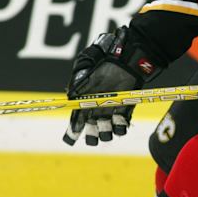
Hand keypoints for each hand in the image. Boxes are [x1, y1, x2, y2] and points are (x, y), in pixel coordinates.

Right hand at [63, 26, 160, 145]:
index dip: (72, 132)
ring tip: (108, 122)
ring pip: (107, 131)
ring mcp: (111, 109)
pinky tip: (119, 120)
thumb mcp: (84, 68)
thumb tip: (71, 98)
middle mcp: (96, 107)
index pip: (76, 120)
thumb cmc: (104, 60)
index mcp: (84, 99)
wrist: (126, 58)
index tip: (71, 139)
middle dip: (92, 136)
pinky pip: (122, 125)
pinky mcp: (125, 108)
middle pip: (92, 130)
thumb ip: (77, 83)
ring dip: (106, 132)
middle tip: (94, 134)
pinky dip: (120, 127)